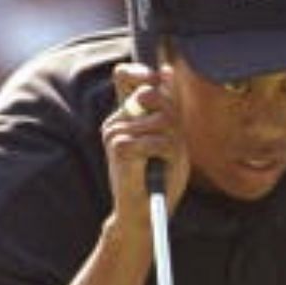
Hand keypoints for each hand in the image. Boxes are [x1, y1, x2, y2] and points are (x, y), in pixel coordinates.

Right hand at [103, 64, 189, 232]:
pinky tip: (156, 166)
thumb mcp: (169, 136)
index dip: (141, 72)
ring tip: (162, 159)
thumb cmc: (159, 175)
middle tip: (170, 141)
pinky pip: (157, 139)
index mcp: (126, 115)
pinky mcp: (119, 147)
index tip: (155, 80)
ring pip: (161, 118)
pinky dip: (166, 153)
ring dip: (172, 140)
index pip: (125, 75)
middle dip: (171, 115)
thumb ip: (165, 105)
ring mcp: (114, 132)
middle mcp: (116, 120)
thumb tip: (165, 71)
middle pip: (151, 94)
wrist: (143, 213)